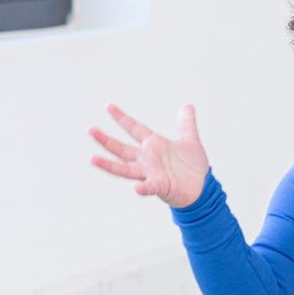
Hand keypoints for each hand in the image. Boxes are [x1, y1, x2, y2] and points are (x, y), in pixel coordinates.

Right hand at [89, 102, 209, 207]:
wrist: (203, 188)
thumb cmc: (193, 167)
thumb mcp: (190, 140)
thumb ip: (186, 124)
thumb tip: (187, 106)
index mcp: (154, 145)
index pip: (134, 128)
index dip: (122, 118)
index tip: (108, 106)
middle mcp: (147, 159)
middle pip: (122, 149)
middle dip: (106, 140)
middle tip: (91, 130)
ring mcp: (151, 173)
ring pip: (125, 169)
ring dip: (109, 165)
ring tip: (93, 159)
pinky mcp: (160, 186)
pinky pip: (149, 187)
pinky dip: (143, 188)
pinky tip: (136, 188)